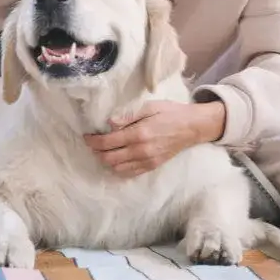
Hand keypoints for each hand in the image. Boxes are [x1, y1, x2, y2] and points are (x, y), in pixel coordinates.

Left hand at [83, 101, 226, 177]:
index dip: (93, 141)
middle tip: (93, 143)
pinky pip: (129, 173)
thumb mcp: (149, 107)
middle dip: (96, 151)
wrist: (192, 127)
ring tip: (104, 150)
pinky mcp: (151, 166)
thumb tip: (109, 123)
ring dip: (106, 160)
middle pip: (109, 158)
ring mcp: (147, 161)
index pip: (108, 142)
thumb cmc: (170, 113)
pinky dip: (118, 168)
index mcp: (139, 134)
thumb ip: (128, 116)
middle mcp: (141, 151)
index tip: (87, 136)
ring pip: (117, 168)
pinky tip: (117, 158)